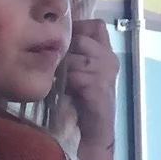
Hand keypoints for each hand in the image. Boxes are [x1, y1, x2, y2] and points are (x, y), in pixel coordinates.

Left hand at [63, 17, 118, 159]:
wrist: (94, 133)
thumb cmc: (82, 103)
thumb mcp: (78, 73)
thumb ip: (73, 56)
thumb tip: (51, 40)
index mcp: (107, 53)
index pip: (96, 26)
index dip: (77, 29)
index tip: (62, 43)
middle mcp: (110, 59)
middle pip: (82, 39)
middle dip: (64, 50)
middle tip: (53, 63)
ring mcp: (106, 73)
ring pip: (77, 56)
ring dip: (62, 66)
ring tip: (54, 77)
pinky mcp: (99, 87)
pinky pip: (76, 74)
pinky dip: (64, 80)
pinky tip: (58, 87)